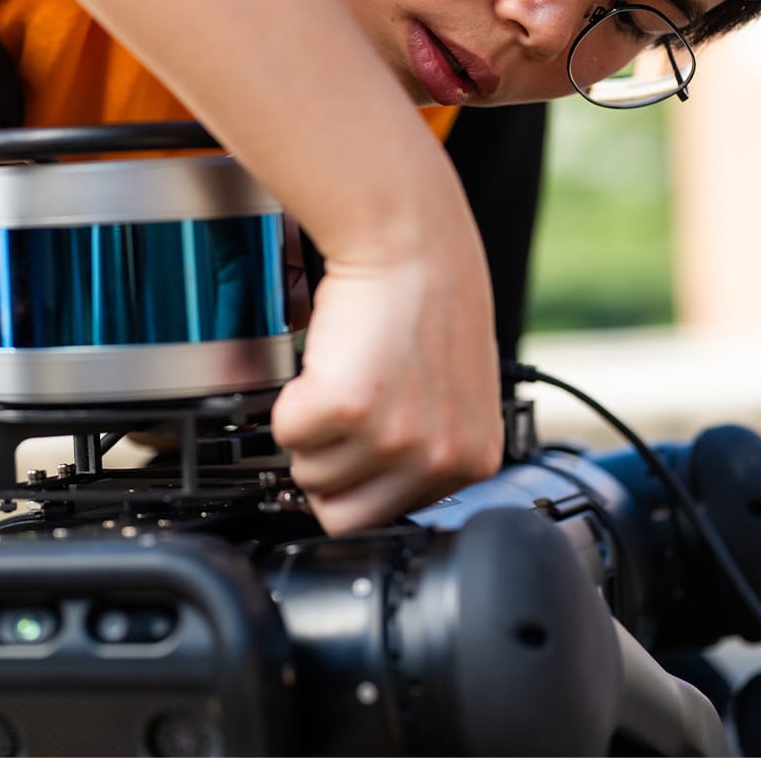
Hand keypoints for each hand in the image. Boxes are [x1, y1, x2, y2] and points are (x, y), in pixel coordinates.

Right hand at [271, 247, 503, 535]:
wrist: (407, 242)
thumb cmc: (428, 298)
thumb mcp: (456, 392)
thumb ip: (428, 447)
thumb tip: (372, 489)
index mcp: (473, 459)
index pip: (392, 517)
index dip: (361, 478)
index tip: (358, 445)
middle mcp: (438, 456)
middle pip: (344, 513)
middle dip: (329, 465)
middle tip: (342, 413)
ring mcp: (394, 436)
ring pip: (310, 473)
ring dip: (310, 429)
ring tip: (341, 377)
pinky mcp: (348, 407)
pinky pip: (286, 432)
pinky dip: (290, 398)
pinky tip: (326, 363)